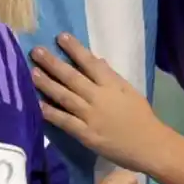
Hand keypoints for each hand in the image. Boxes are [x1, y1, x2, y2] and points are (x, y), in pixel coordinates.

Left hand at [30, 33, 162, 171]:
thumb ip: (110, 75)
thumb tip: (95, 59)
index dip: (74, 49)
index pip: (90, 62)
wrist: (150, 147)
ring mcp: (91, 117)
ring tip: (33, 72)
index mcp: (111, 85)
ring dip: (47, 84)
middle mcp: (99, 98)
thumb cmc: (140, 116)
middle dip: (53, 63)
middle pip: (72, 77)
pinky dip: (51, 113)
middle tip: (37, 51)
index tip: (60, 36)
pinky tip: (38, 104)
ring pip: (65, 97)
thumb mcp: (128, 90)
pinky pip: (66, 122)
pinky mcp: (86, 135)